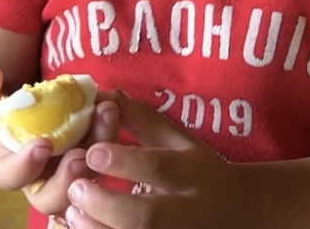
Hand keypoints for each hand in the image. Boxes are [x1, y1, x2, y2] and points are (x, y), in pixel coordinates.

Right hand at [0, 67, 119, 216]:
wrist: (4, 119)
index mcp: (2, 167)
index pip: (12, 178)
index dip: (26, 166)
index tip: (42, 144)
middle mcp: (36, 178)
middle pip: (55, 197)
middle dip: (70, 178)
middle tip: (81, 154)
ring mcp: (65, 169)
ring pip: (88, 178)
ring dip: (101, 148)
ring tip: (106, 112)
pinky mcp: (87, 154)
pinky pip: (105, 154)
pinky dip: (111, 131)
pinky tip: (112, 104)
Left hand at [63, 91, 247, 228]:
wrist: (238, 213)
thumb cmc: (200, 171)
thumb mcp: (180, 141)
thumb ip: (142, 120)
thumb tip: (104, 94)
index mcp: (193, 173)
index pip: (160, 168)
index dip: (125, 161)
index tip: (93, 152)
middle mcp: (189, 211)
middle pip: (147, 217)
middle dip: (107, 204)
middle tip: (76, 188)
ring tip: (72, 212)